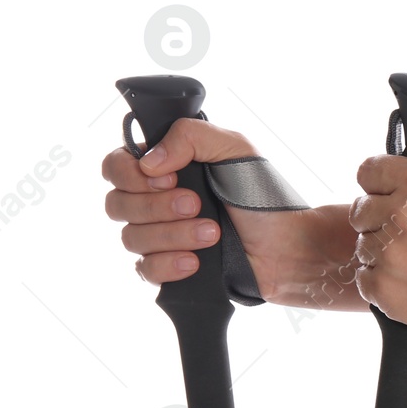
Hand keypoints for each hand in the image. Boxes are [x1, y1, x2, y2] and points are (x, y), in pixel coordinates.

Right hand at [103, 118, 320, 298]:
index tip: (170, 178)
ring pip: (130, 238)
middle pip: (117, 204)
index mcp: (167, 167)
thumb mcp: (235, 149)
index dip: (132, 174)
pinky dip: (167, 265)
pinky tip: (194, 262)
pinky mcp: (172, 267)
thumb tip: (149, 162)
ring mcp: (163, 235)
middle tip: (197, 205)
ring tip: (213, 233)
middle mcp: (158, 200)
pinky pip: (143, 271)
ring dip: (172, 235)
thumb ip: (190, 136)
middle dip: (157, 207)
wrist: (291, 246)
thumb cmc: (266, 196)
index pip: (116, 166)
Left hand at [350, 155, 406, 325]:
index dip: (378, 183)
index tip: (386, 193)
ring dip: (382, 251)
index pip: (369, 172)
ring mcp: (389, 253)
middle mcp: (399, 215)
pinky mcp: (383, 287)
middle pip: (361, 209)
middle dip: (379, 218)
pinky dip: (382, 280)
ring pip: (364, 244)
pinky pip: (365, 277)